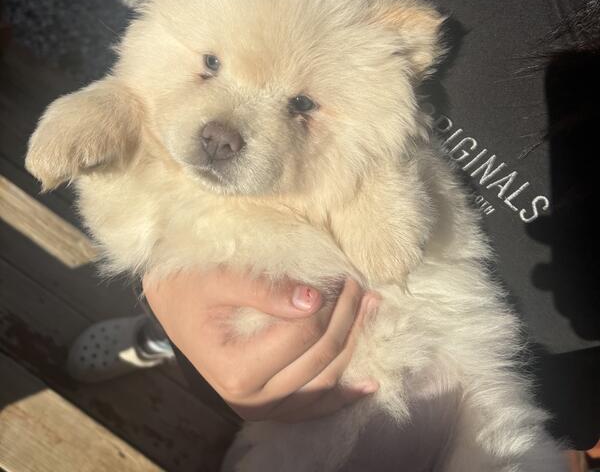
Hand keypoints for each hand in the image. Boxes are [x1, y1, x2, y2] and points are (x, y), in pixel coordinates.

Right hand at [143, 269, 378, 421]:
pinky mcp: (271, 405)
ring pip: (325, 381)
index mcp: (235, 370)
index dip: (329, 301)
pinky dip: (344, 394)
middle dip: (348, 316)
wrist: (170, 301)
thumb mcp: (218, 277)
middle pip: (320, 357)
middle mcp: (250, 398)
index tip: (341, 270)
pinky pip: (314, 405)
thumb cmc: (189, 283)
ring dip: (354, 343)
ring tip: (370, 306)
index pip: (303, 333)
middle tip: (358, 281)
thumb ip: (262, 288)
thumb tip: (312, 299)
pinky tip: (368, 384)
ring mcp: (262, 407)